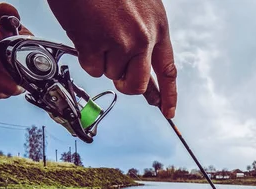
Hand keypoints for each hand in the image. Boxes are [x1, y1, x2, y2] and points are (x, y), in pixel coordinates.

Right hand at [47, 0, 177, 117]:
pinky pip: (92, 68)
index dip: (168, 94)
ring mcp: (120, 42)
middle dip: (126, 85)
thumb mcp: (139, 7)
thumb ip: (142, 34)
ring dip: (102, 60)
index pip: (168, 69)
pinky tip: (86, 33)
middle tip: (118, 77)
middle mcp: (143, 37)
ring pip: (111, 75)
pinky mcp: (95, 43)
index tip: (168, 111)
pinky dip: (86, 56)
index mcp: (158, 27)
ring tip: (98, 32)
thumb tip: (135, 68)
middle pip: (138, 84)